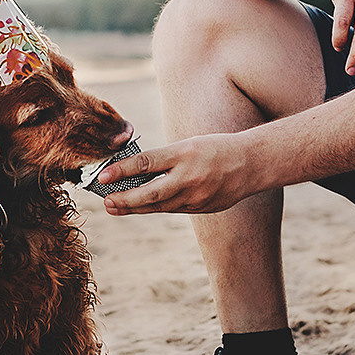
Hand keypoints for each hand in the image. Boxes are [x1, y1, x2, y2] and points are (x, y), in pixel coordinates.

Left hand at [97, 133, 271, 215]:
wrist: (251, 164)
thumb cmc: (215, 149)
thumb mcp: (188, 145)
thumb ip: (163, 159)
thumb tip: (133, 171)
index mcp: (185, 154)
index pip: (147, 163)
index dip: (122, 170)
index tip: (103, 176)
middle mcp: (190, 177)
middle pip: (151, 194)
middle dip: (125, 200)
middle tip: (106, 201)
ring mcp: (197, 197)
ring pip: (160, 206)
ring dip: (135, 208)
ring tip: (115, 207)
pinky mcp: (202, 208)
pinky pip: (173, 209)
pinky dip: (155, 208)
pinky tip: (140, 207)